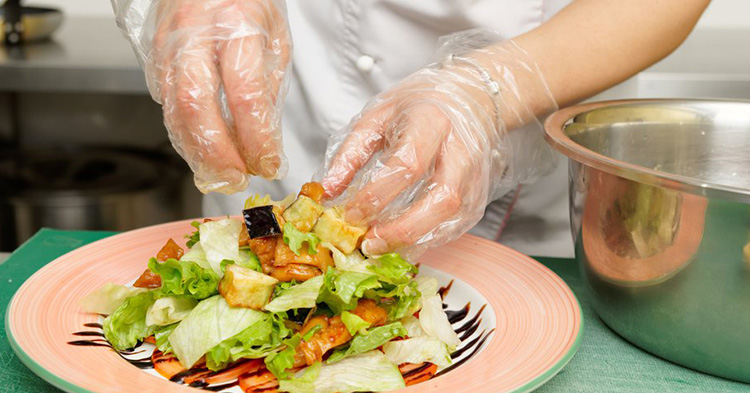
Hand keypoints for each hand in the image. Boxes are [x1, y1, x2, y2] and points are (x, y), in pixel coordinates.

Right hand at [113, 0, 291, 192]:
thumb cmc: (247, 1)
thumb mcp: (274, 37)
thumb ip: (269, 89)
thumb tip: (265, 143)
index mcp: (236, 24)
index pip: (245, 93)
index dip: (256, 137)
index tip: (269, 163)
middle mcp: (196, 34)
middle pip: (198, 105)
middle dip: (218, 153)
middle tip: (237, 178)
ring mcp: (168, 45)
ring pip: (174, 110)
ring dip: (198, 152)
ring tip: (221, 174)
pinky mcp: (153, 56)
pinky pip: (165, 103)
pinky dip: (184, 133)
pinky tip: (202, 148)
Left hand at [320, 31, 556, 256]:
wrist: (471, 98)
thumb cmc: (421, 104)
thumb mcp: (378, 115)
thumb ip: (351, 152)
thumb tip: (328, 190)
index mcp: (431, 121)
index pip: (408, 164)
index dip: (377, 195)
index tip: (350, 213)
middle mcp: (461, 150)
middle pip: (441, 199)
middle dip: (401, 229)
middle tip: (367, 243)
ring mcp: (475, 176)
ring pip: (451, 220)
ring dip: (412, 241)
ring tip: (379, 247)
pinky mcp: (479, 196)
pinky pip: (454, 228)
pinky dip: (425, 241)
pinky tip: (400, 243)